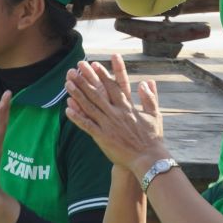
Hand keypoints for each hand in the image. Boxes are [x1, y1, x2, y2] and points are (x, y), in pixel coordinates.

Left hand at [65, 55, 166, 175]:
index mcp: (128, 107)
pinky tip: (67, 108)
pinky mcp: (102, 137)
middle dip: (85, 80)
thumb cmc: (153, 137)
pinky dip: (77, 117)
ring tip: (67, 84)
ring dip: (77, 94)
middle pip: (98, 93)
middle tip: (75, 69)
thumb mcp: (155, 114)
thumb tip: (146, 82)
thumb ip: (150, 97)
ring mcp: (108, 125)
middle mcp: (116, 113)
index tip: (94, 65)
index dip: (103, 75)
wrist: (148, 158)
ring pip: (89, 107)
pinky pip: (87, 125)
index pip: (113, 87)